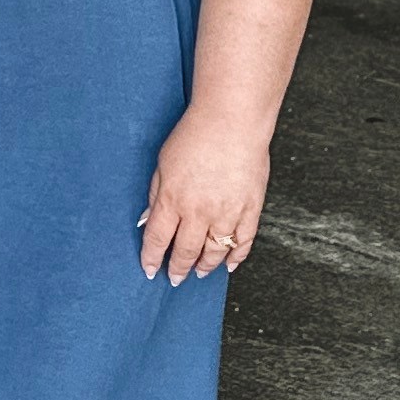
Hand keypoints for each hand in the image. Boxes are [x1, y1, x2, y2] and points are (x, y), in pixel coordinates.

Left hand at [140, 109, 269, 279]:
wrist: (232, 122)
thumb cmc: (194, 136)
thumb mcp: (162, 163)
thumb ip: (156, 194)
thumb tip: (148, 219)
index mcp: (172, 200)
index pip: (158, 239)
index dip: (152, 258)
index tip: (149, 269)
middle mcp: (199, 212)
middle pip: (186, 251)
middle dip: (178, 269)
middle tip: (175, 278)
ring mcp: (227, 213)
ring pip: (215, 251)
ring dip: (206, 266)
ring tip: (199, 272)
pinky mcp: (251, 209)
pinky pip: (244, 241)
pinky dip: (237, 256)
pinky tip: (229, 264)